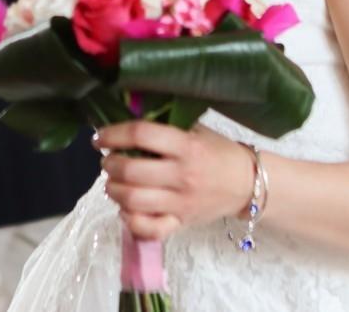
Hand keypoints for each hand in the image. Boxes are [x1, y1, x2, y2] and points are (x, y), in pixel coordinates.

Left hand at [95, 120, 252, 240]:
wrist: (248, 184)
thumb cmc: (218, 152)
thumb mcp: (196, 130)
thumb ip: (165, 126)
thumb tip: (125, 119)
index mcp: (186, 146)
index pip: (141, 135)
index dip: (113, 134)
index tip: (99, 137)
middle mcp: (182, 175)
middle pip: (131, 171)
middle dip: (109, 164)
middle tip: (108, 161)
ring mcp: (181, 203)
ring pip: (133, 201)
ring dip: (113, 190)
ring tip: (113, 183)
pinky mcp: (181, 223)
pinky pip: (149, 229)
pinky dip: (130, 220)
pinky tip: (126, 208)